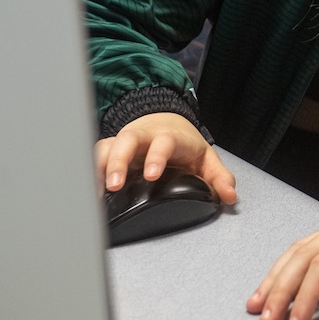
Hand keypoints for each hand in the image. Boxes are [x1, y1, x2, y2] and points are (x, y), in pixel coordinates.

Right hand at [95, 112, 236, 203]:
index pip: (163, 142)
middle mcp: (144, 137)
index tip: (152, 175)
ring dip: (99, 167)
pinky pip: (96, 156)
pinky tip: (88, 191)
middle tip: (114, 184)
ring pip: (107, 146)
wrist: (166, 122)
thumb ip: (219, 178)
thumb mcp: (205, 159)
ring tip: (96, 192)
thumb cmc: (184, 145)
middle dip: (119, 160)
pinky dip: (89, 171)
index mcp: (169, 137)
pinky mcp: (111, 150)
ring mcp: (125, 142)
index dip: (156, 156)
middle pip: (127, 140)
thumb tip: (230, 196)